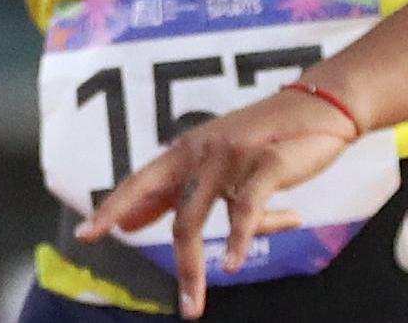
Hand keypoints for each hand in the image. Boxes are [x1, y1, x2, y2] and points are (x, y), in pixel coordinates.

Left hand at [76, 86, 359, 318]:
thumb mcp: (214, 158)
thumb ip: (176, 190)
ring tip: (195, 302)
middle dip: (177, 264)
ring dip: (195, 268)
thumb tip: (130, 222)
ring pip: (200, 218)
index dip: (113, 208)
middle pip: (173, 214)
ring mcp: (232, 157)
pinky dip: (239, 240)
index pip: (140, 182)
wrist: (320, 104)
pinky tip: (233, 263)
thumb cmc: (264, 136)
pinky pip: (247, 209)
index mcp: (186, 151)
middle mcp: (202, 152)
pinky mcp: (268, 164)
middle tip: (183, 306)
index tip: (86, 234)